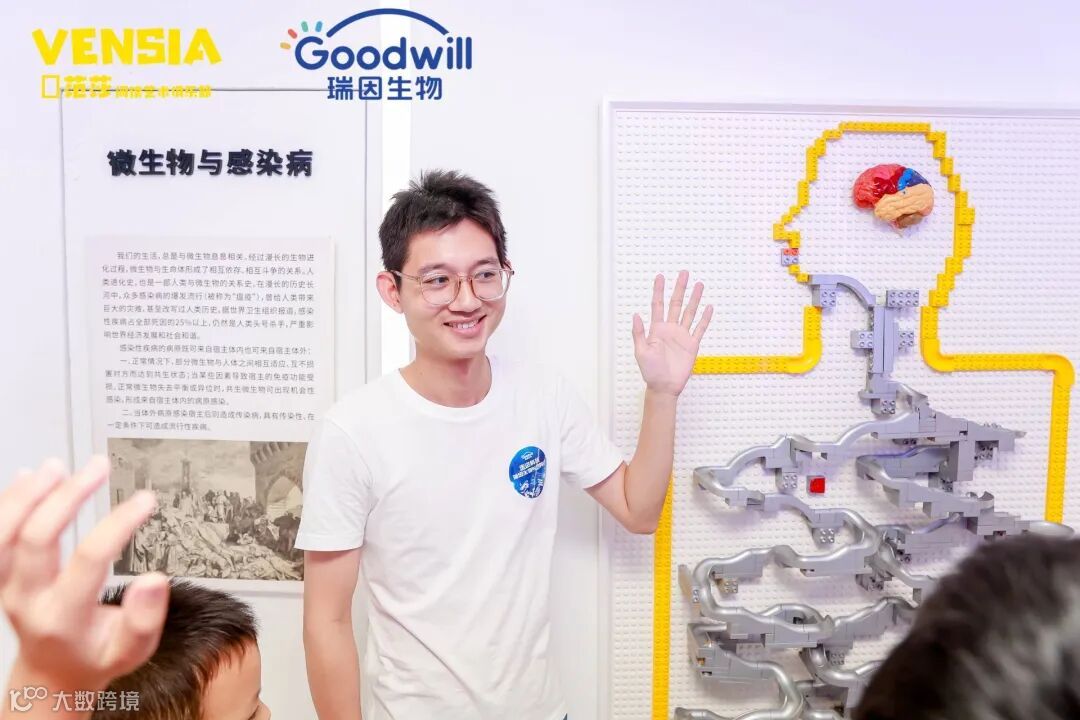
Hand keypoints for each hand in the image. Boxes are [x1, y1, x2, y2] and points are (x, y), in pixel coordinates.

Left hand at [0, 457, 168, 694]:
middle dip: (68, 496)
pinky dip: (8, 502)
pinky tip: (28, 477)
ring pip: (3, 533)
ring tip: (57, 467)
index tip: (144, 500)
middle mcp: (27, 599)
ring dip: (27, 495)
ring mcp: (7, 586)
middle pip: (36, 538)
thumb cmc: (94, 655)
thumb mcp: (131, 651)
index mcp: (63, 617)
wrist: (53, 672)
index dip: (118, 524)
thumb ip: (145, 619)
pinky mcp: (0, 575)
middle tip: (97, 468)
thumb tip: (154, 580)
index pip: (89, 559)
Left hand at [632, 270, 712, 396]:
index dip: (659, 291)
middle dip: (680, 288)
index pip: (658, 305)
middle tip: (684, 273)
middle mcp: (670, 329)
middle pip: (676, 304)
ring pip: (690, 312)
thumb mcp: (641, 352)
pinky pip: (700, 329)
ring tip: (699, 285)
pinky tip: (709, 307)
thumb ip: (639, 333)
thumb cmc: (650, 371)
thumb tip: (636, 315)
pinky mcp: (692, 345)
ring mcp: (682, 336)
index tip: (660, 276)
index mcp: (657, 329)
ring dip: (694, 299)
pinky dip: (705, 318)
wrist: (664, 386)